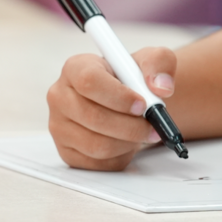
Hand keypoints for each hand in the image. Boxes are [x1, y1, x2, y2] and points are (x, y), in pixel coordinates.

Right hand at [47, 47, 176, 170]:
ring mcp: (60, 127)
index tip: (143, 104)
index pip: (89, 82)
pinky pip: (97, 162)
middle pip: (93, 117)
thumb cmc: (135, 77)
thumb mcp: (153, 59)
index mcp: (76, 68)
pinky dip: (121, 155)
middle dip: (131, 126)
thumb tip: (161, 86)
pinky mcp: (67, 152)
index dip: (119, 96)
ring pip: (96, 144)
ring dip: (128, 142)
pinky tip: (128, 141)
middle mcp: (61, 97)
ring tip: (142, 132)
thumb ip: (160, 64)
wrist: (132, 99)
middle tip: (153, 125)